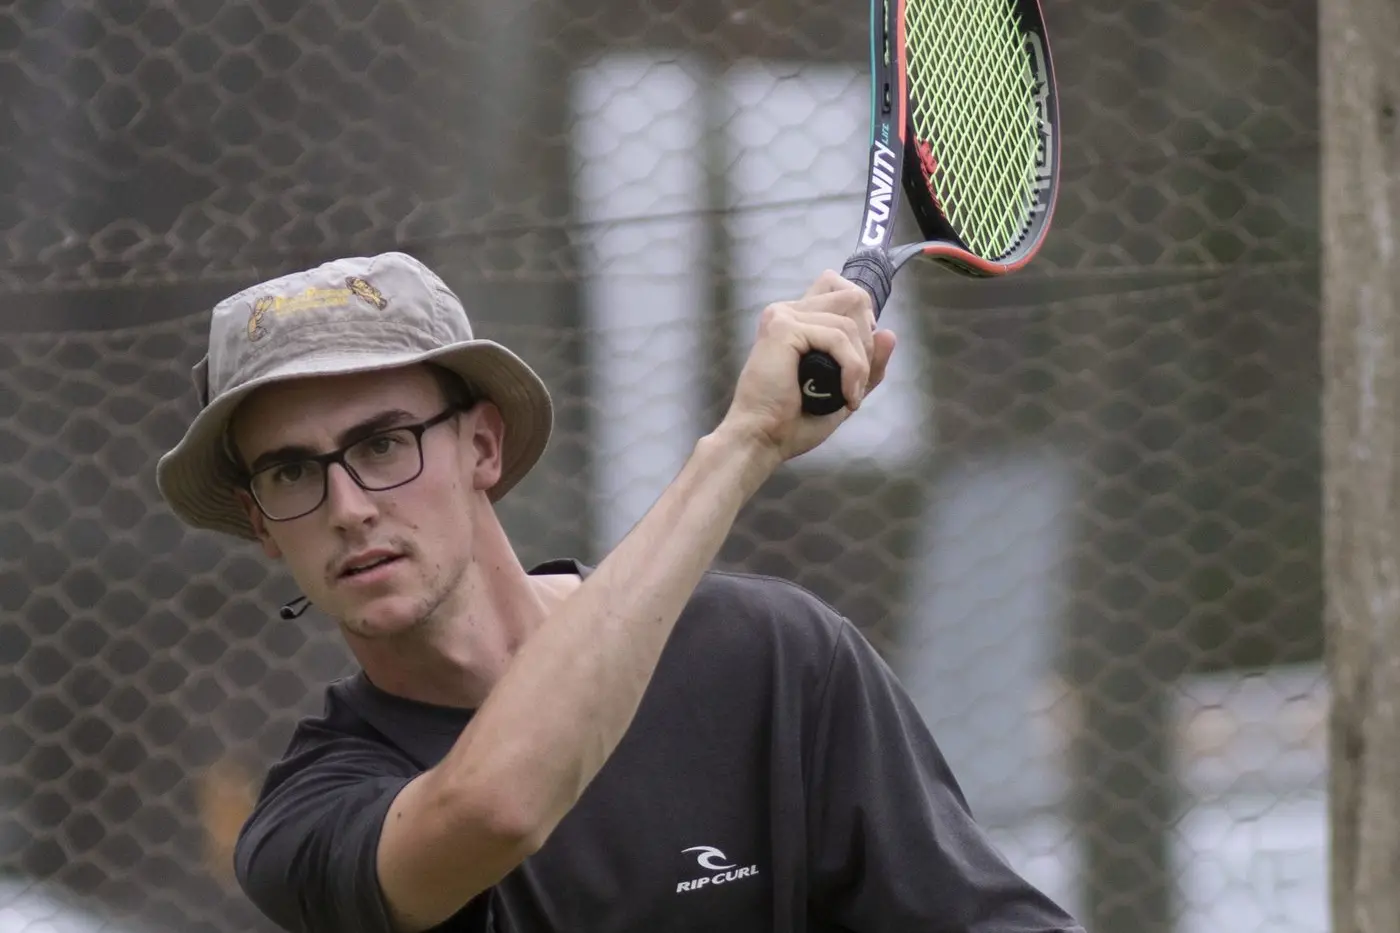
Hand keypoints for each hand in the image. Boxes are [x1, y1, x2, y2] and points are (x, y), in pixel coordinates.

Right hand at [717, 270, 897, 462]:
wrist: (763, 440)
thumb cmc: (794, 422)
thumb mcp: (843, 390)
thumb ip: (867, 364)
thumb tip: (890, 332)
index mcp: (796, 319)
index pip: (837, 285)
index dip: (862, 315)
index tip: (859, 355)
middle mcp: (788, 311)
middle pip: (854, 298)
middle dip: (867, 343)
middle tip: (856, 383)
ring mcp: (783, 316)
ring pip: (850, 320)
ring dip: (861, 364)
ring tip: (851, 395)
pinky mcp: (783, 328)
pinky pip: (838, 337)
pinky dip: (852, 369)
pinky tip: (847, 395)